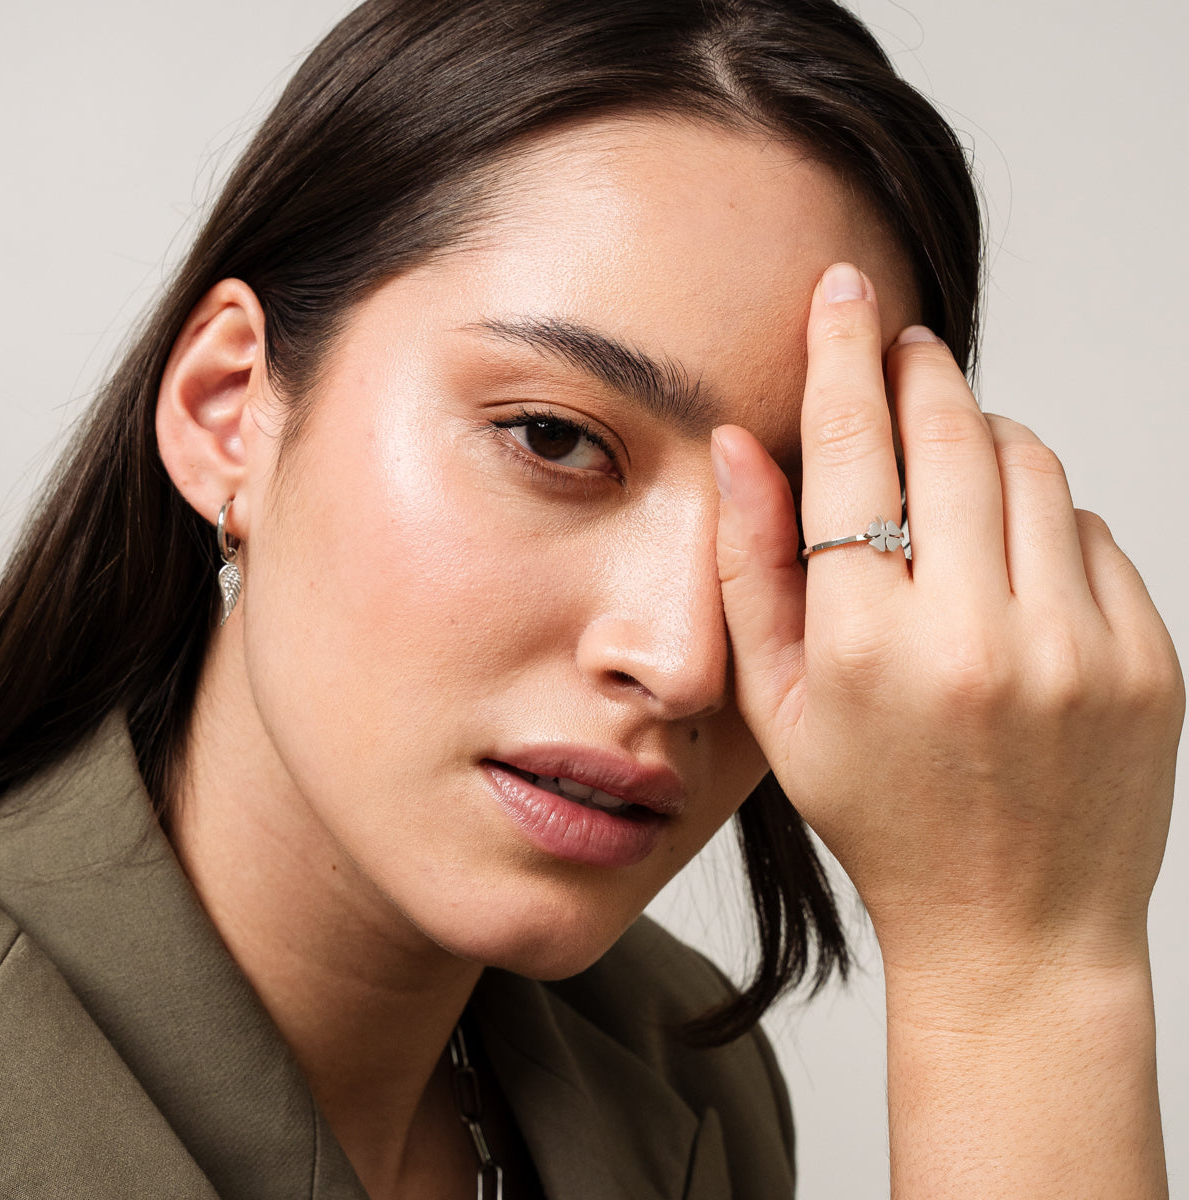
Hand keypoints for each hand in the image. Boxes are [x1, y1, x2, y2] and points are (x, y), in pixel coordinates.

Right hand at [713, 262, 1183, 979]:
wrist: (1013, 925)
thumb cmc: (878, 815)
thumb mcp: (779, 708)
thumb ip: (749, 571)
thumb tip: (739, 446)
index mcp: (866, 647)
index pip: (849, 452)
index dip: (842, 357)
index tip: (846, 291)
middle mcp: (977, 636)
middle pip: (954, 435)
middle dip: (924, 374)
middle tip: (905, 352)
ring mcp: (1078, 647)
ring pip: (1033, 467)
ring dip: (986, 446)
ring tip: (953, 491)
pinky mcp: (1149, 659)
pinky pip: (1090, 532)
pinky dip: (1045, 526)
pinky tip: (1012, 580)